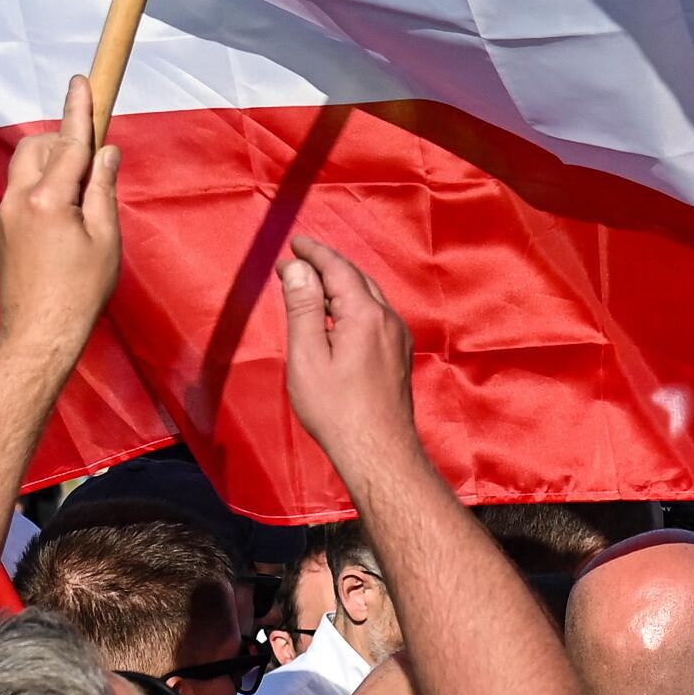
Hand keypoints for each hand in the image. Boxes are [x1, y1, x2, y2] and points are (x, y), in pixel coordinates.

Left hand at [0, 75, 126, 360]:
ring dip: (51, 165)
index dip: (78, 109)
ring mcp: (4, 215)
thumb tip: (105, 152)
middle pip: (36, 147)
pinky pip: (21, 193)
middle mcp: (17, 200)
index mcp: (47, 199)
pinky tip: (63, 219)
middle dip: (61, 141)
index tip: (80, 80)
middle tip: (90, 160)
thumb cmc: (80, 291)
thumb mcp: (105, 238)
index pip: (68, 142)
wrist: (37, 335)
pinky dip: (42, 188)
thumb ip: (102, 189)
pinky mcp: (1, 231)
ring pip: (25, 169)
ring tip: (80, 195)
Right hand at [279, 234, 417, 468]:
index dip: (314, 253)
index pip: (338, 268)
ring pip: (369, 297)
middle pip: (356, 279)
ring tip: (313, 285)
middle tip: (297, 263)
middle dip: (327, 266)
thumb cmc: (336, 409)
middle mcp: (389, 319)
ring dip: (341, 285)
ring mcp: (399, 338)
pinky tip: (339, 318)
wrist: (379, 451)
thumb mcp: (308, 356)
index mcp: (366, 314)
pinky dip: (354, 305)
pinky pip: (376, 316)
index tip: (293, 243)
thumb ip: (303, 307)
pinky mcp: (400, 355)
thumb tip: (296, 268)